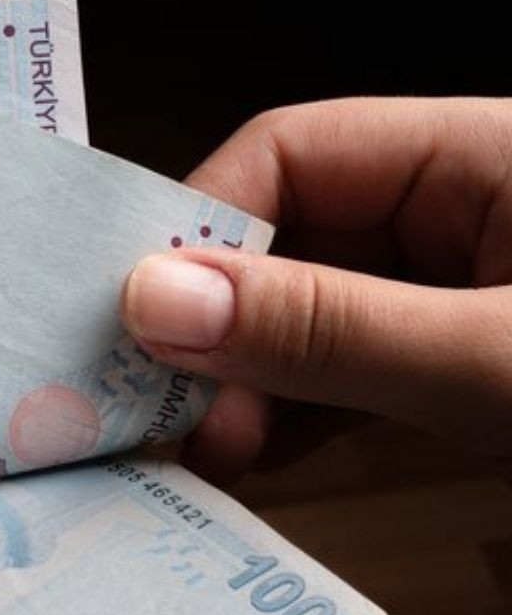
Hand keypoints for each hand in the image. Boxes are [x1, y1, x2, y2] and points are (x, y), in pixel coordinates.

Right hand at [120, 98, 511, 482]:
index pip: (289, 156)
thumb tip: (155, 300)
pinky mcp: (456, 369)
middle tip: (167, 413)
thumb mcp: (492, 361)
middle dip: (217, 330)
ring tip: (203, 451)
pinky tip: (253, 457)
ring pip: (305, 319)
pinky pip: (346, 375)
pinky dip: (292, 418)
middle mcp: (456, 214)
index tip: (138, 321)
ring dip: (243, 386)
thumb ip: (328, 328)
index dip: (199, 230)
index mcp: (476, 158)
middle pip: (285, 245)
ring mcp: (458, 296)